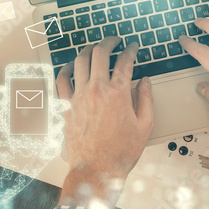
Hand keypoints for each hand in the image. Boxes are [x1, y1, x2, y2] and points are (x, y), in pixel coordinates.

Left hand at [56, 37, 152, 206]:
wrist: (97, 170)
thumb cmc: (121, 151)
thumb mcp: (145, 125)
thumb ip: (146, 98)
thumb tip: (145, 81)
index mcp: (118, 93)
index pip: (125, 61)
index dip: (131, 50)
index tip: (133, 47)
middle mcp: (97, 89)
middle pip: (100, 53)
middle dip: (109, 41)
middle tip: (114, 39)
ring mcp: (79, 96)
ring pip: (80, 61)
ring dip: (89, 49)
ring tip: (95, 47)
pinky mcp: (67, 105)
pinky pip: (62, 79)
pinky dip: (66, 68)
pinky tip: (72, 65)